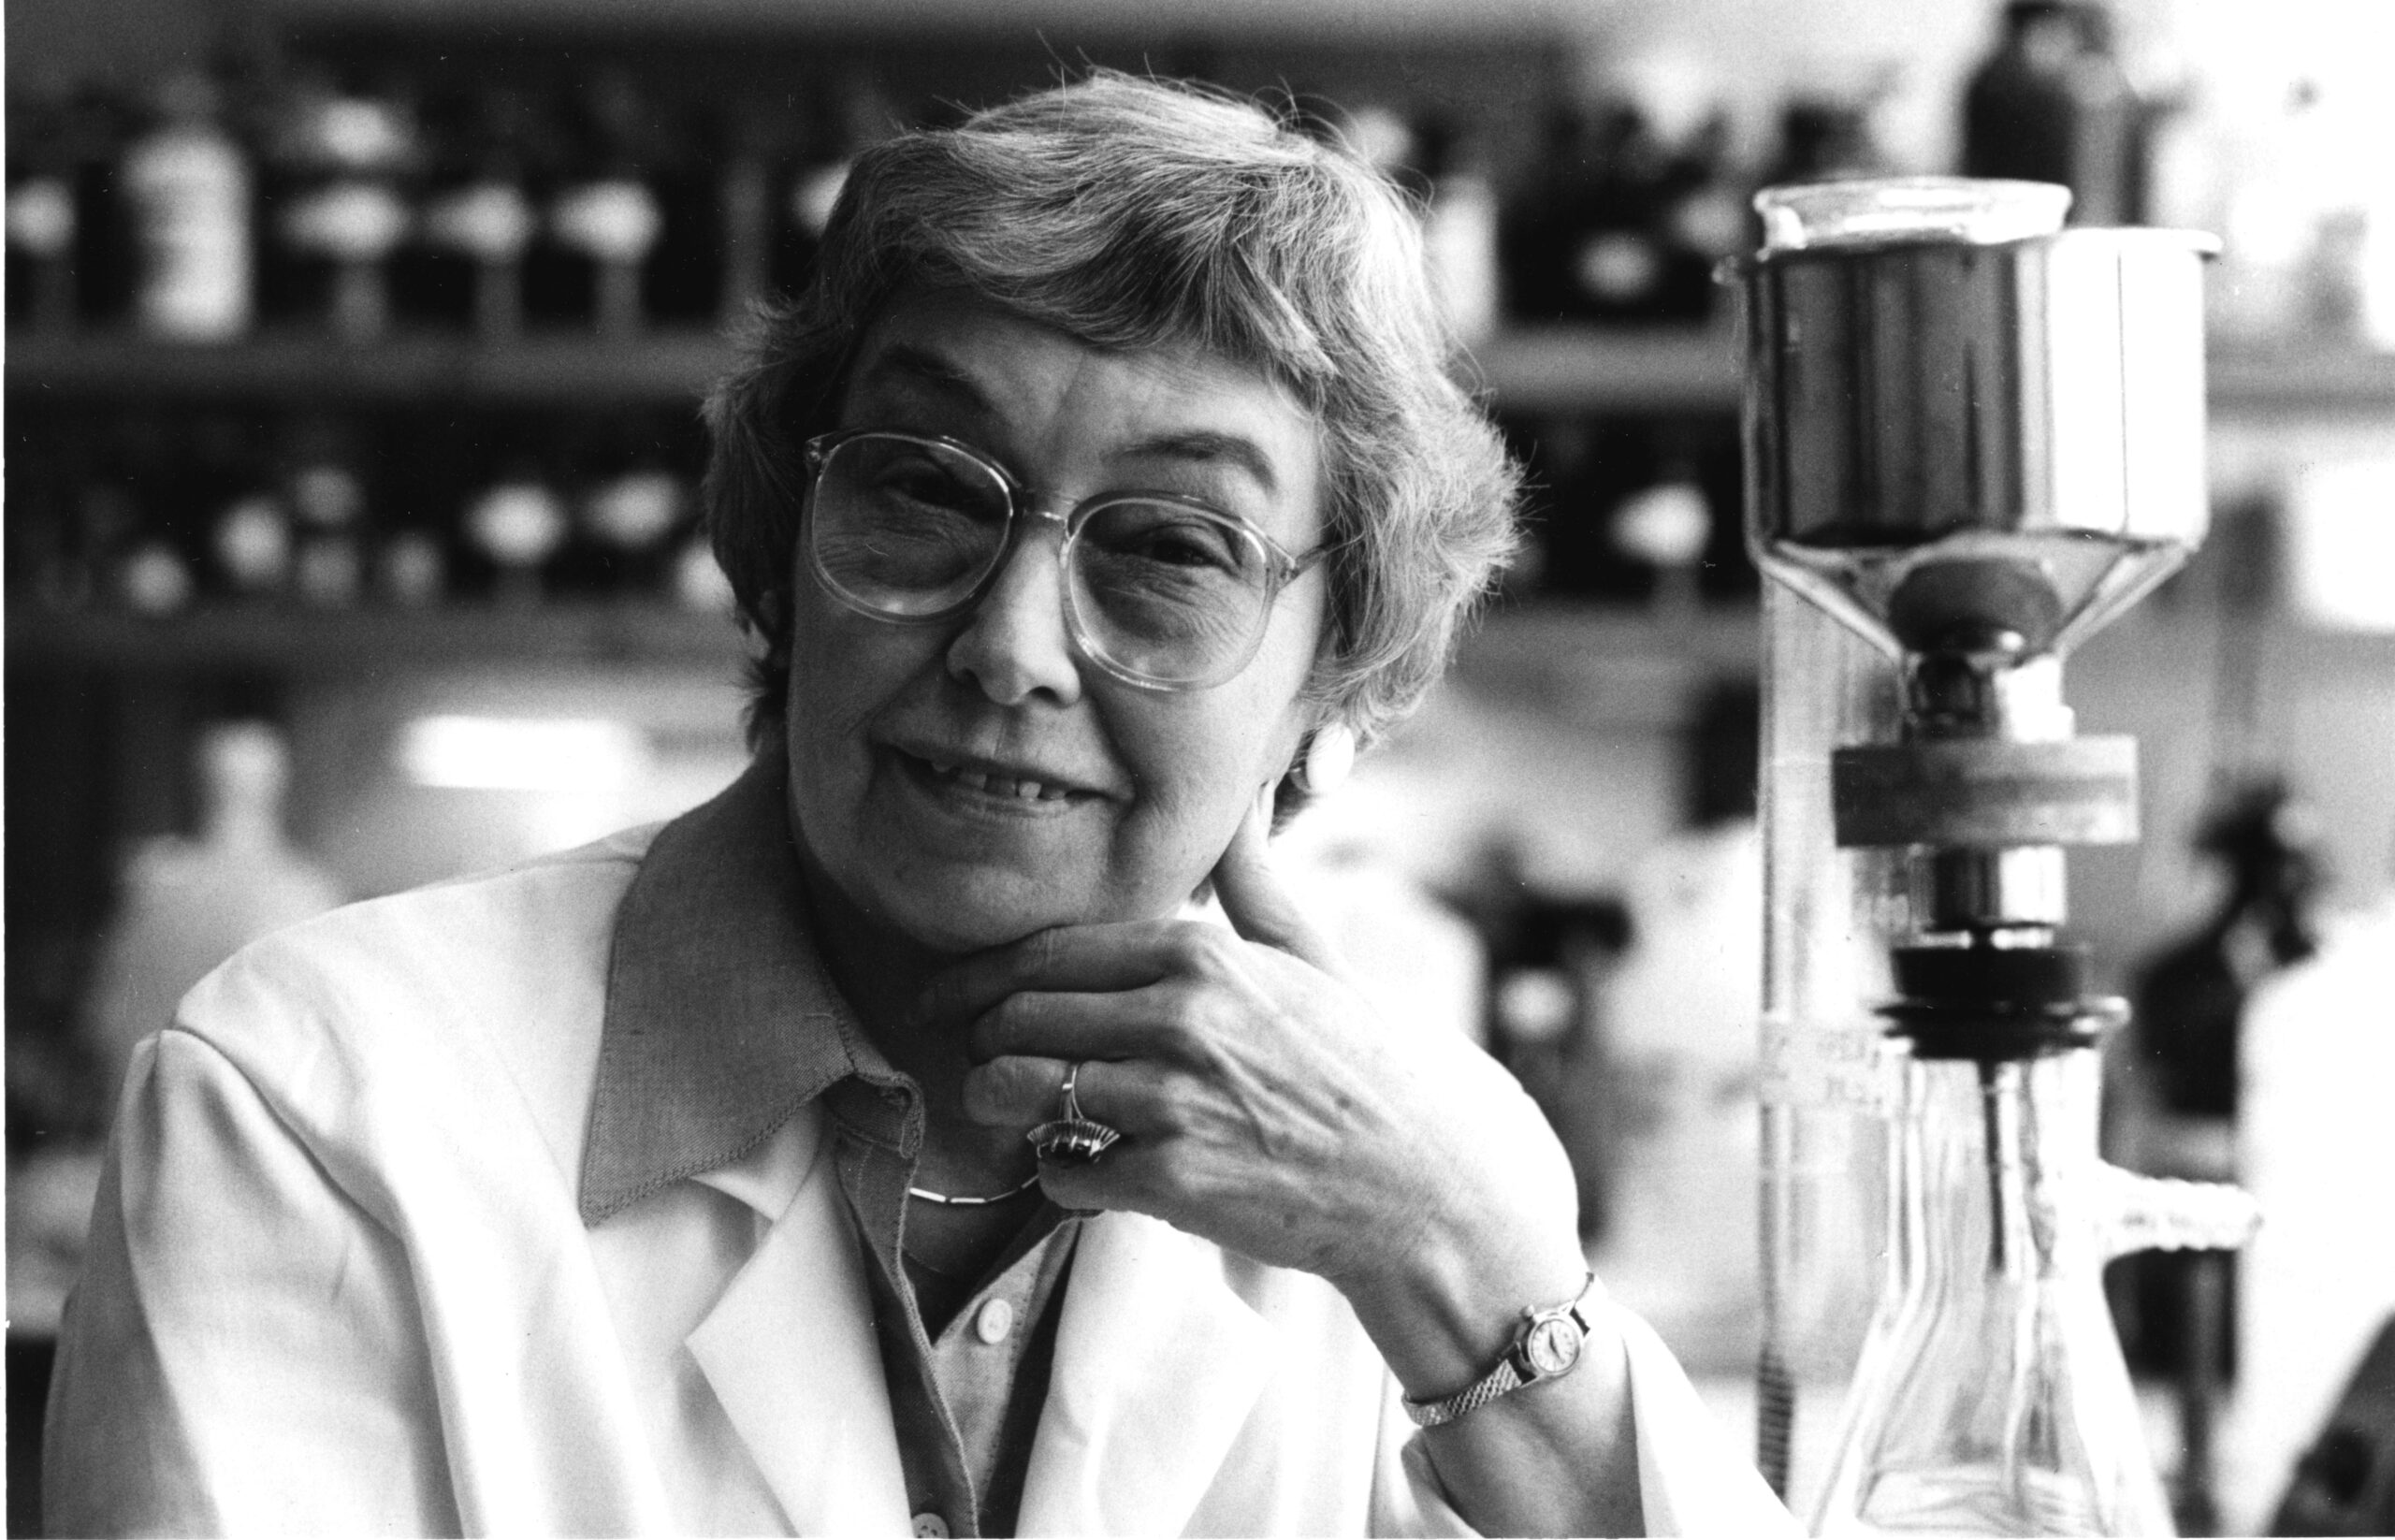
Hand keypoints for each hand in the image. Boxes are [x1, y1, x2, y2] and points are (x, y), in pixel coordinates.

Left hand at [935, 800, 1580, 1315]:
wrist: (1424, 1183)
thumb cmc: (1366, 1067)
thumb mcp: (1314, 958)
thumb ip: (1255, 881)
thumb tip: (1243, 798)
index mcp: (1201, 954)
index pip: (1048, 952)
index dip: (980, 978)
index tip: (948, 997)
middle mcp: (1178, 1018)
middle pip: (1018, 1018)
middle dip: (979, 1042)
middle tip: (976, 1061)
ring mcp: (1172, 1101)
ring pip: (1018, 1091)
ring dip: (1002, 1108)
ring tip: (1018, 1114)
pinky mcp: (1171, 1181)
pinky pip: (1062, 1172)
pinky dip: (1061, 1174)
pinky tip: (1088, 1168)